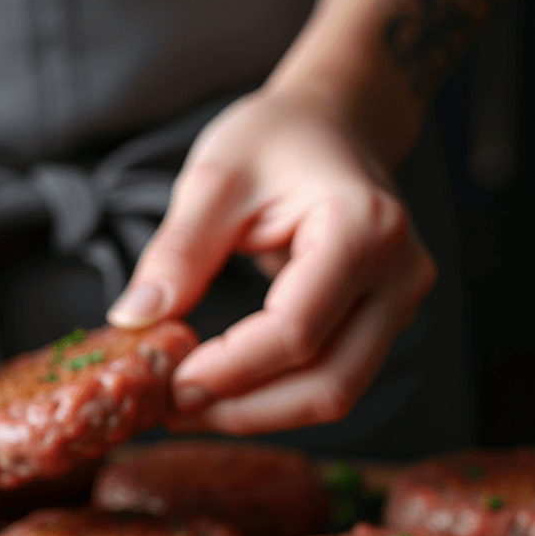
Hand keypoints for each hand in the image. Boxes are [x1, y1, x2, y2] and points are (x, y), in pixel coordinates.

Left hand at [107, 85, 435, 435]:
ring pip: (335, 394)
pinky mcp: (382, 322)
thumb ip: (178, 250)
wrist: (335, 122)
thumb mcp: (215, 178)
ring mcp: (398, 303)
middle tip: (174, 411)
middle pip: (328, 383)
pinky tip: (224, 389)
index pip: (296, 330)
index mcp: (364, 228)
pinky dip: (275, 397)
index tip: (171, 381)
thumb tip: (136, 319)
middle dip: (244, 410)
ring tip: (192, 407)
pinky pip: (332, 378)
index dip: (230, 369)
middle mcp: (398, 274)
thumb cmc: (277, 138)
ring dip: (259, 413)